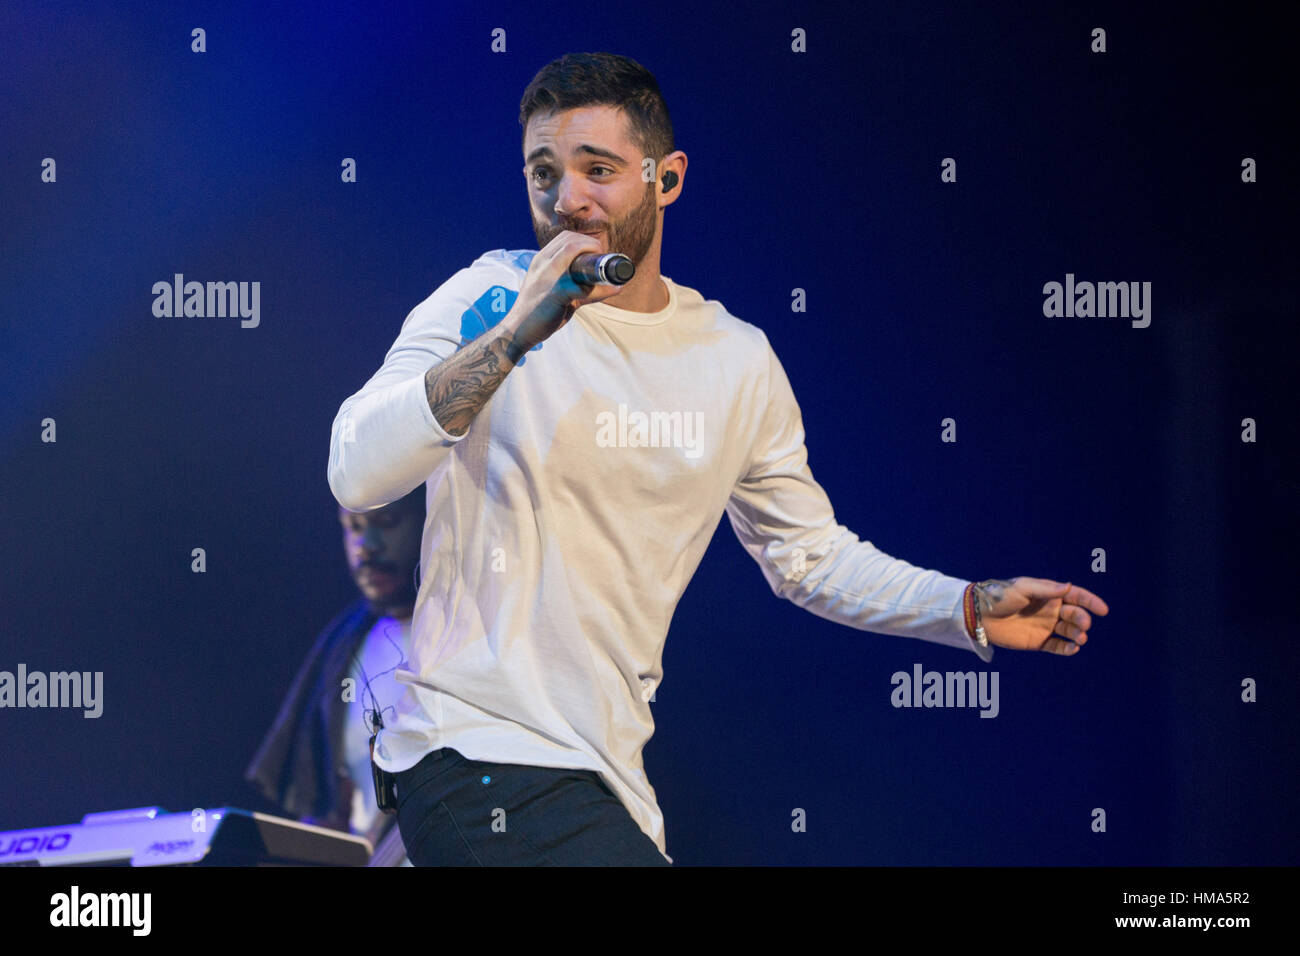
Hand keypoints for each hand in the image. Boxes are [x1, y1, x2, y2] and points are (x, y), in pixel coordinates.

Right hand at [506, 230, 626, 349]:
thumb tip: (617, 286)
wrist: (518, 330)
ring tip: (601, 274)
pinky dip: (594, 288)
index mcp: (541, 260)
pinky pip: (580, 284)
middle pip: (572, 239)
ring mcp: (547, 276)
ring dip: (592, 258)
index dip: (586, 241)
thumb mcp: (558, 292)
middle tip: (602, 262)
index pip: (566, 237)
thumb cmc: (539, 311)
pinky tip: (598, 294)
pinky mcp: (555, 293)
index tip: (596, 254)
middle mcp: (543, 263)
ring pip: (573, 250)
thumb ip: (585, 287)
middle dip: (593, 246)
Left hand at [973, 577, 1108, 654]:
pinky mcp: (1038, 642)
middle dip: (1083, 620)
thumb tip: (1069, 587)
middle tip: (1083, 626)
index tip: (1103, 610)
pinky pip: (1057, 646)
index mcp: (1049, 594)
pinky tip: (1073, 648)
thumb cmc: (999, 596)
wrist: (978, 615)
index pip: (1076, 596)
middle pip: (1075, 615)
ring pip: (1069, 631)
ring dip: (1078, 635)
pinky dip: (1067, 648)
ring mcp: (1045, 626)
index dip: (1091, 602)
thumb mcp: (1021, 588)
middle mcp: (1050, 610)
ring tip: (1079, 639)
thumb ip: (1045, 589)